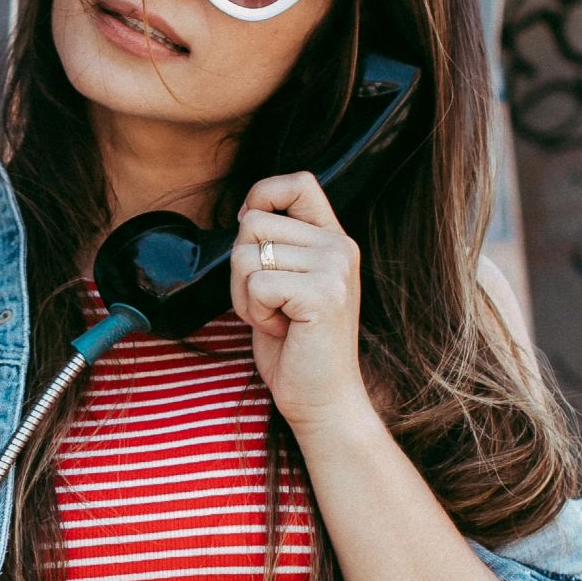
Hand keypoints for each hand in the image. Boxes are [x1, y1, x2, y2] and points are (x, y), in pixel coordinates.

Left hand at [229, 171, 369, 427]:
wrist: (322, 398)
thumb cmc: (295, 344)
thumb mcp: (285, 281)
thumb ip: (275, 243)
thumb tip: (246, 212)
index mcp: (333, 238)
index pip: (297, 182)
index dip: (261, 196)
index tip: (252, 234)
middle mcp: (339, 246)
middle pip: (253, 223)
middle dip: (241, 267)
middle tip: (270, 303)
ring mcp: (334, 269)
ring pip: (247, 254)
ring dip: (245, 294)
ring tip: (276, 317)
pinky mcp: (322, 295)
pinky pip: (255, 284)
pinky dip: (253, 311)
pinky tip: (280, 329)